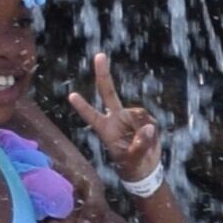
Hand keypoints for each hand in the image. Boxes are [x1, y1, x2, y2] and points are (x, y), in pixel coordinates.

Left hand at [66, 48, 165, 188]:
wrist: (145, 166)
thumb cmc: (132, 164)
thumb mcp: (133, 160)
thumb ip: (139, 145)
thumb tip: (148, 127)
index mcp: (106, 129)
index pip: (92, 116)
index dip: (83, 107)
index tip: (71, 95)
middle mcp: (116, 118)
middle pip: (108, 92)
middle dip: (104, 74)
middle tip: (99, 55)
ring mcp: (129, 116)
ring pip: (138, 114)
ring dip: (143, 128)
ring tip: (143, 144)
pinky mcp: (144, 118)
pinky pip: (149, 120)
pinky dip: (151, 130)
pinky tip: (150, 138)